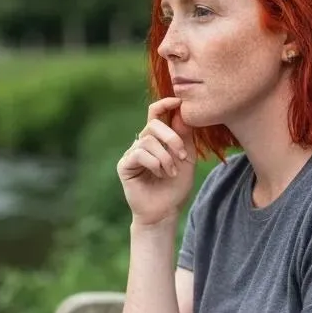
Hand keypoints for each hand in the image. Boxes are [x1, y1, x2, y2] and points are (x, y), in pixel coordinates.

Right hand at [116, 97, 196, 226]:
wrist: (165, 211)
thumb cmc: (175, 187)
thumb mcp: (186, 158)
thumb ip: (184, 136)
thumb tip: (181, 111)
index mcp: (157, 139)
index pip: (156, 113)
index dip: (166, 103)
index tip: (179, 101)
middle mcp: (142, 143)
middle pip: (153, 124)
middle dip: (171, 137)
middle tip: (182, 154)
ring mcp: (132, 154)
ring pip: (148, 140)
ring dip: (165, 157)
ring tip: (171, 172)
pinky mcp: (124, 165)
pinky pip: (139, 154)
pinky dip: (154, 163)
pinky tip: (160, 174)